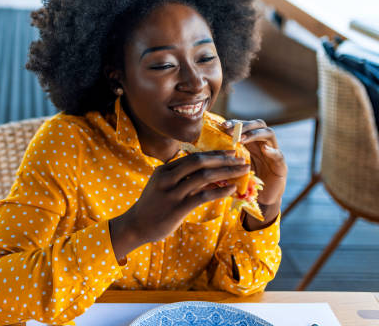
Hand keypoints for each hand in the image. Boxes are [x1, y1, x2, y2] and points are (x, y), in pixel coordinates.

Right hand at [109, 150, 249, 261]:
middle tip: (241, 158)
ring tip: (242, 172)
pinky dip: (220, 191)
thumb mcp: (160, 186)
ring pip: (205, 177)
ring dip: (227, 172)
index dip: (214, 154)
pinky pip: (204, 196)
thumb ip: (178, 177)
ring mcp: (172, 192)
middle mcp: (168, 177)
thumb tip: (203, 172)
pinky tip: (232, 190)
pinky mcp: (178, 208)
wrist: (136, 225)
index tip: (230, 153)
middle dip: (223, 159)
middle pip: (200, 162)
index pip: (193, 157)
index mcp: (164, 170)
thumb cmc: (152, 206)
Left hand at [222, 119, 286, 206]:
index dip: (234, 123)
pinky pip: (279, 155)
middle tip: (230, 131)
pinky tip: (264, 149)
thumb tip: (200, 147)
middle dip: (243, 125)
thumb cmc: (244, 181)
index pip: (244, 125)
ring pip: (269, 134)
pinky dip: (272, 151)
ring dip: (254, 134)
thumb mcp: (232, 167)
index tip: (222, 126)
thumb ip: (223, 156)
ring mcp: (273, 152)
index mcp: (251, 142)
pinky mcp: (280, 166)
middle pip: (257, 124)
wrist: (261, 199)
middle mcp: (262, 143)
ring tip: (242, 139)